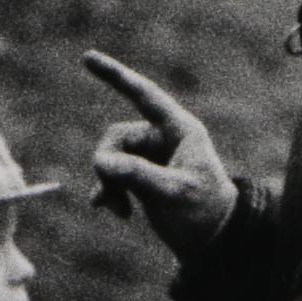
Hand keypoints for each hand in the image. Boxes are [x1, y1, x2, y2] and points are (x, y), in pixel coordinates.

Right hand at [82, 50, 236, 262]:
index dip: (117, 76)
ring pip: (111, 157)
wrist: (213, 243)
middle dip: (108, 163)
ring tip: (120, 210)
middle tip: (112, 194)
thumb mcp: (173, 193)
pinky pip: (112, 175)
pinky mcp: (141, 178)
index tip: (88, 58)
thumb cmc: (203, 213)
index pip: (145, 95)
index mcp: (180, 130)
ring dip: (108, 183)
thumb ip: (137, 175)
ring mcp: (151, 158)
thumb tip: (101, 162)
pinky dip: (108, 192)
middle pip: (117, 136)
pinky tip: (112, 210)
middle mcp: (164, 139)